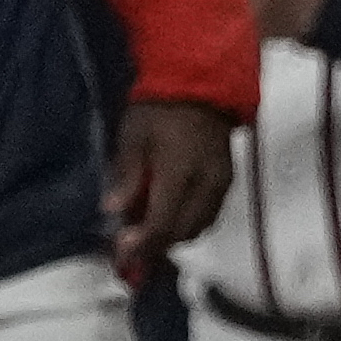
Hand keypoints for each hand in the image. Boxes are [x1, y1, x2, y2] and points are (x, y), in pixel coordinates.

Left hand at [105, 98, 232, 285]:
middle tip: (130, 250)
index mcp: (180, 172)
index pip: (163, 222)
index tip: (121, 253)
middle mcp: (206, 184)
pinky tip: (170, 218)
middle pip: (182, 232)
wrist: (201, 88)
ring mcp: (221, 185)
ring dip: (173, 237)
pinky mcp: (227, 182)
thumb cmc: (159, 110)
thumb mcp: (133, 137)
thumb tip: (113, 210)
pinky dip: (188, 224)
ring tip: (148, 234)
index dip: (142, 243)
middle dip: (156, 246)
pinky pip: (209, 216)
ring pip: (199, 228)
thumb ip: (126, 175)